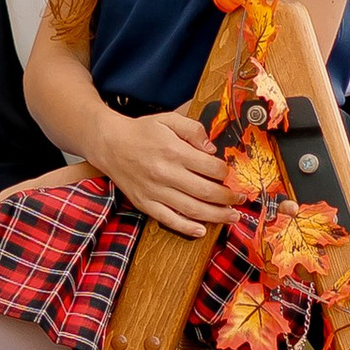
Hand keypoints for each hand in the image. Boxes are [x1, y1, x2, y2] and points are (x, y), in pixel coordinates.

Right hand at [96, 105, 232, 238]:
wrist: (109, 144)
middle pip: (206, 192)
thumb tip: (212, 149)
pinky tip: (202, 230)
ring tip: (232, 217)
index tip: (230, 175)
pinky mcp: (145, 203)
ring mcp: (155, 191)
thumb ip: (194, 129)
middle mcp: (165, 173)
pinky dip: (187, 228)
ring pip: (192, 209)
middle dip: (229, 198)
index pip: (211, 167)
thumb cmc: (142, 131)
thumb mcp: (169, 119)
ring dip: (217, 216)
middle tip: (241, 199)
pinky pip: (169, 220)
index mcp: (174, 151)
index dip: (226, 173)